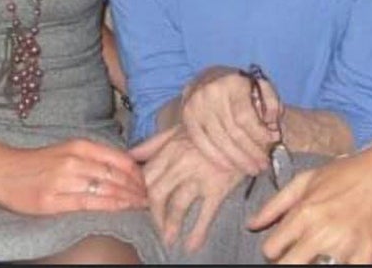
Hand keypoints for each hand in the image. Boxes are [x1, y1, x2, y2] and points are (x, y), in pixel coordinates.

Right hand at [0, 137, 147, 215]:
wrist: (2, 170)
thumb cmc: (37, 162)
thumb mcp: (66, 150)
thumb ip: (93, 157)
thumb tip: (124, 167)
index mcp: (78, 146)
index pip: (118, 158)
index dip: (137, 172)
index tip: (149, 181)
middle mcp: (73, 160)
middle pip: (115, 175)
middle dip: (137, 188)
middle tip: (152, 197)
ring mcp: (63, 181)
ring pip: (105, 189)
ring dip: (128, 198)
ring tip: (142, 205)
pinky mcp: (53, 201)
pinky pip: (89, 203)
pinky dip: (109, 206)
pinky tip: (121, 209)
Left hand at [130, 125, 245, 252]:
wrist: (240, 127)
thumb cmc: (208, 129)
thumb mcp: (179, 129)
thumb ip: (154, 143)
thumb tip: (131, 155)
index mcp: (170, 148)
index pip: (147, 175)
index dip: (141, 192)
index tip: (141, 204)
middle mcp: (181, 162)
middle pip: (157, 193)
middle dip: (153, 214)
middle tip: (155, 226)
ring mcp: (200, 175)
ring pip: (178, 206)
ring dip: (170, 226)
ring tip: (168, 239)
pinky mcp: (219, 187)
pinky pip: (206, 214)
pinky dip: (197, 232)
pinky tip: (191, 245)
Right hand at [180, 66, 278, 174]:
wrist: (208, 79)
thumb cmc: (240, 87)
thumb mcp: (260, 85)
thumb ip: (272, 102)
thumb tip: (272, 124)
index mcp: (232, 82)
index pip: (244, 116)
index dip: (259, 134)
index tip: (271, 144)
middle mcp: (211, 92)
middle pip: (232, 132)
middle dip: (251, 152)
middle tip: (263, 164)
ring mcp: (196, 105)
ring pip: (218, 141)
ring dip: (237, 159)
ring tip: (252, 168)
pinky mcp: (187, 117)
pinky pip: (201, 143)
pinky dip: (217, 158)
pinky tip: (231, 166)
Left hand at [247, 142, 371, 263]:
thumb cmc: (344, 174)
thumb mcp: (304, 180)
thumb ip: (275, 204)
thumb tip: (252, 224)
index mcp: (303, 212)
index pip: (271, 249)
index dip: (272, 252)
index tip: (280, 248)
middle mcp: (321, 231)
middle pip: (288, 266)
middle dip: (286, 263)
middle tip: (293, 256)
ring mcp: (345, 245)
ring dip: (312, 265)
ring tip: (316, 255)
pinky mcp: (366, 255)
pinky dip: (338, 266)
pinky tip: (336, 257)